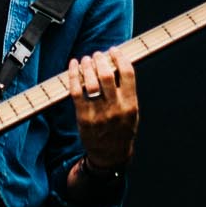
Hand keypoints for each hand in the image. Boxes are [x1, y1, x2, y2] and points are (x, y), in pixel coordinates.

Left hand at [67, 45, 138, 170]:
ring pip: (90, 82)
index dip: (119, 58)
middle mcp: (115, 108)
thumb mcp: (132, 113)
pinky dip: (73, 76)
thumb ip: (127, 91)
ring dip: (87, 66)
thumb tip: (117, 64)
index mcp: (130, 105)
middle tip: (97, 55)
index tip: (114, 51)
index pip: (127, 74)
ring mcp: (98, 113)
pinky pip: (76, 92)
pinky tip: (74, 66)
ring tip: (87, 60)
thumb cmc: (122, 130)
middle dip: (101, 60)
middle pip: (106, 75)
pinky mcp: (83, 117)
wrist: (110, 155)